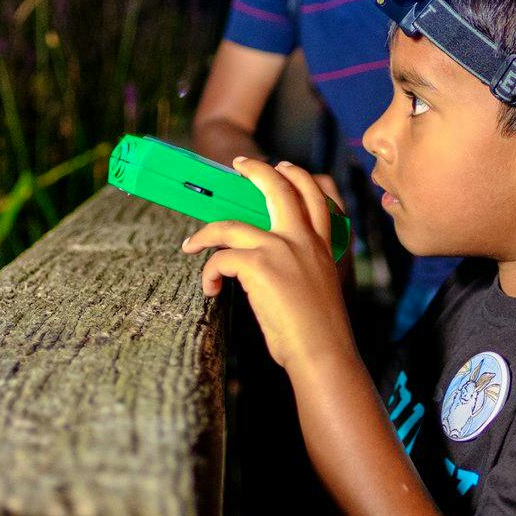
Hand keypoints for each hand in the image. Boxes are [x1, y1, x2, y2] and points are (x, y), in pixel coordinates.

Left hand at [182, 158, 355, 372]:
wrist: (323, 351)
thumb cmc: (321, 331)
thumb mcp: (323, 287)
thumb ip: (307, 266)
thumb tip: (276, 269)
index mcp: (324, 244)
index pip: (317, 196)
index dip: (299, 176)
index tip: (284, 167)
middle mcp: (304, 240)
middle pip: (279, 188)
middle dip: (256, 170)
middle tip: (240, 164)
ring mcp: (281, 249)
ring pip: (233, 224)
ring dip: (206, 232)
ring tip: (192, 243)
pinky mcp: (259, 265)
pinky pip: (221, 259)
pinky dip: (209, 274)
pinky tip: (211, 289)